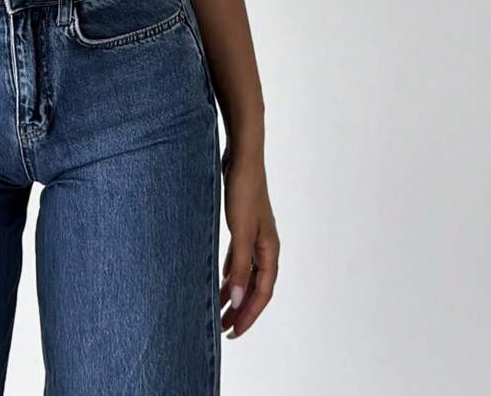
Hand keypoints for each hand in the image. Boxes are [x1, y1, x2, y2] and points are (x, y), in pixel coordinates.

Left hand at [219, 152, 279, 337]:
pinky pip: (239, 258)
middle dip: (242, 309)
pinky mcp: (243, 224)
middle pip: (256, 286)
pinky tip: (222, 279)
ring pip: (247, 273)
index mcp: (270, 250)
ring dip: (235, 292)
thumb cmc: (244, 191)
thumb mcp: (241, 232)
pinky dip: (231, 273)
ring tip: (220, 310)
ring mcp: (255, 235)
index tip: (233, 333)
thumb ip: (239, 267)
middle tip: (225, 329)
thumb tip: (238, 301)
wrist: (243, 158)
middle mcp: (265, 246)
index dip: (249, 314)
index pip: (262, 292)